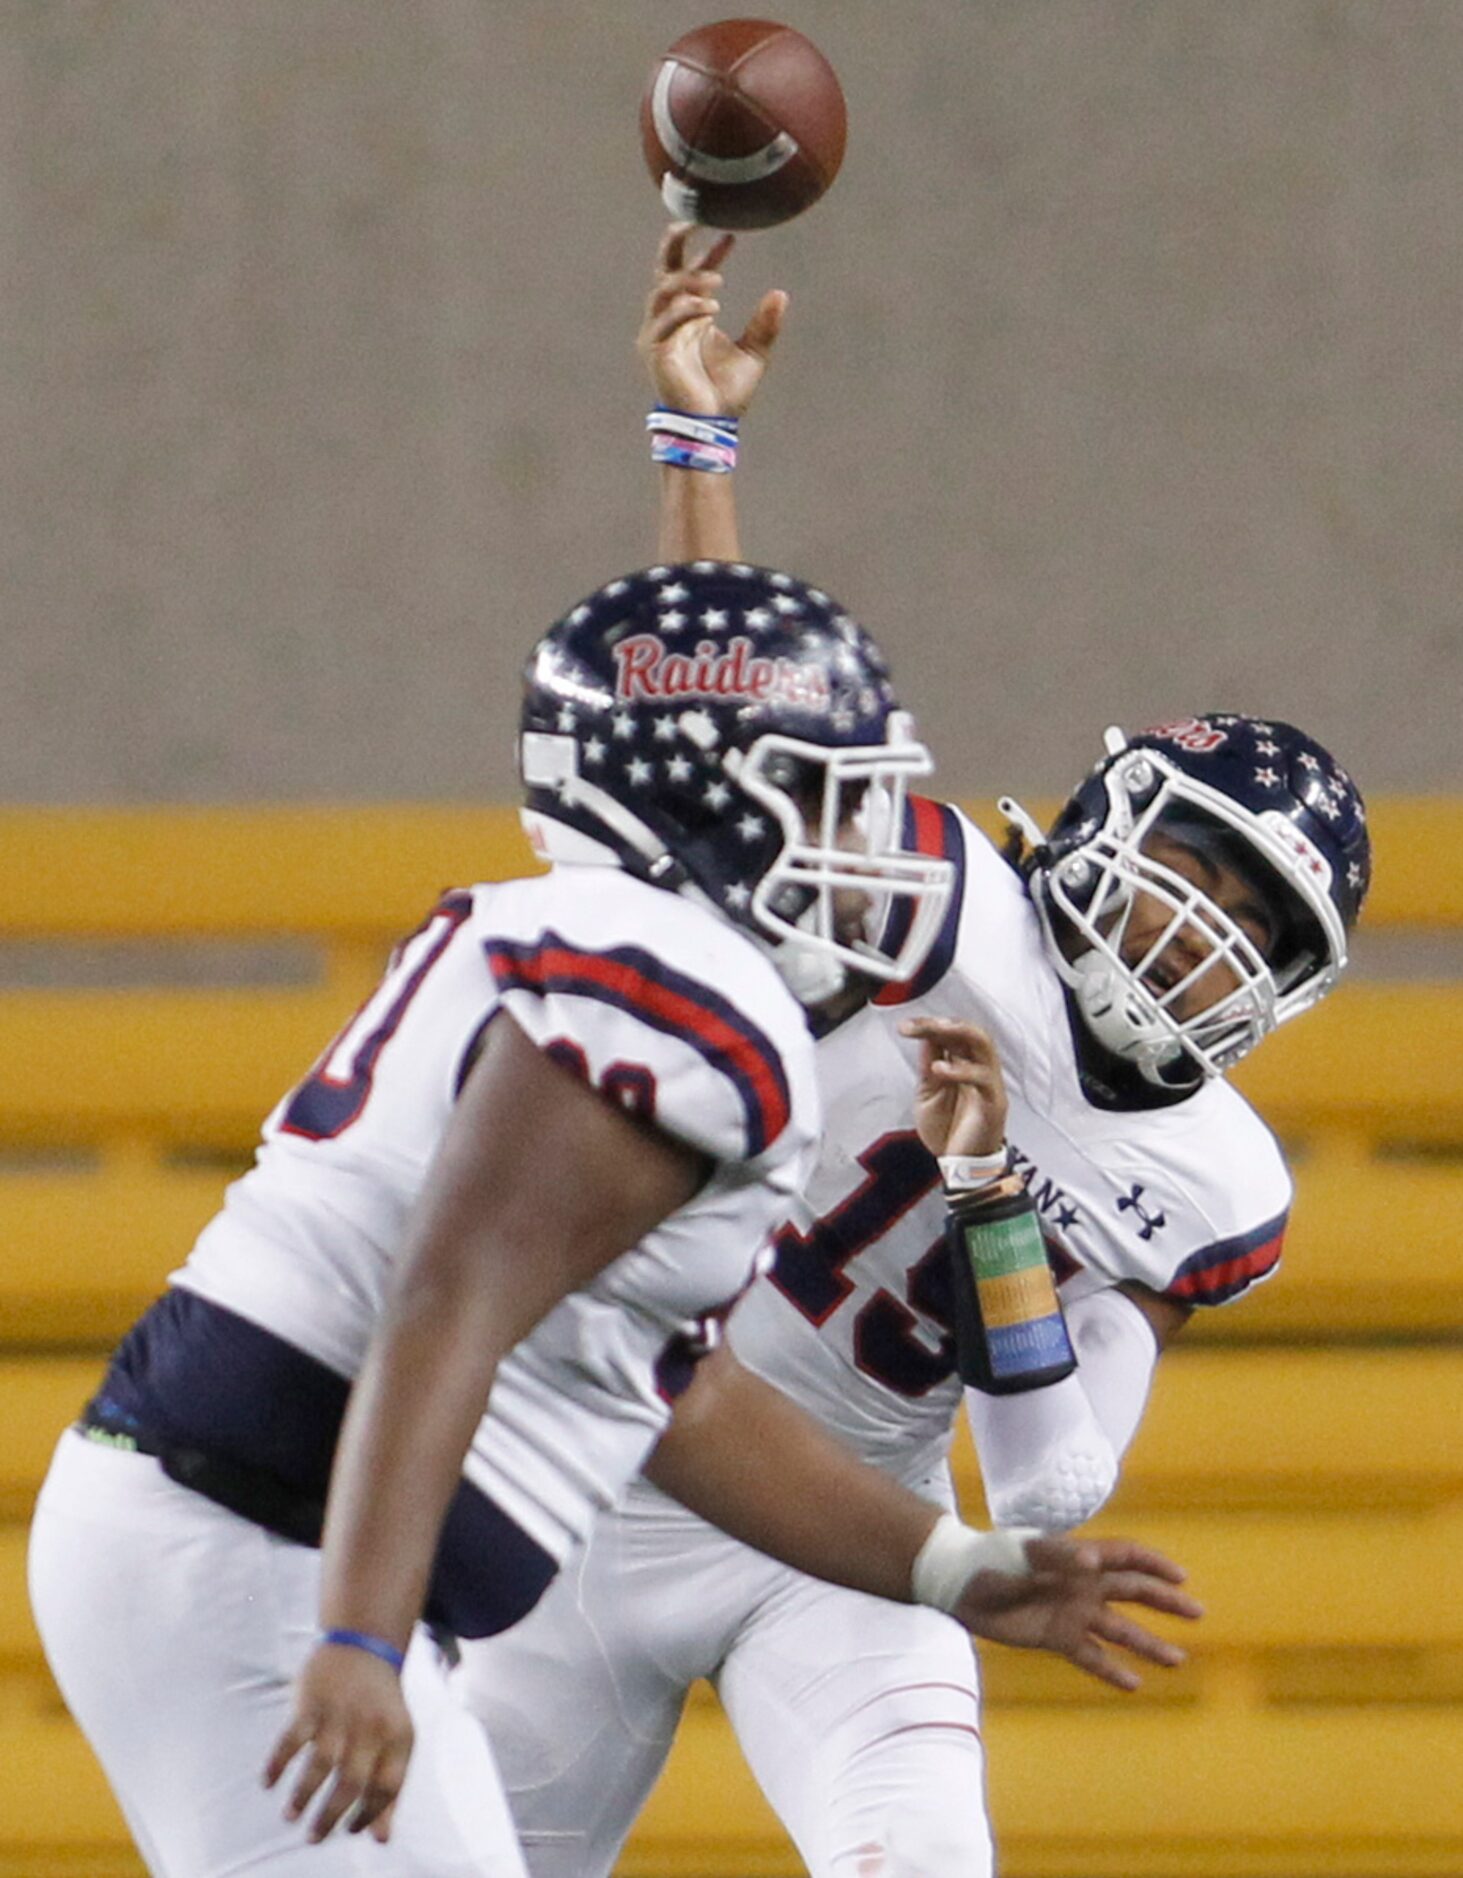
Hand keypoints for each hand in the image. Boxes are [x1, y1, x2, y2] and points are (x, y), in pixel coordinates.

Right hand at [263, 1642, 412, 1843]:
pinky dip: (277, 1763)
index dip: (369, 1815)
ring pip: (320, 1764)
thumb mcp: (396, 1739)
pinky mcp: (311, 1702)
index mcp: (397, 1736)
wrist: (363, 1646)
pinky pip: (291, 1739)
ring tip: (290, 1816)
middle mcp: (371, 1726)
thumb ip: (389, 1787)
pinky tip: (268, 1783)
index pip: (386, 1787)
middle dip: (330, 1816)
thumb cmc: (379, 1706)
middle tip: (314, 1837)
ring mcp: (340, 1713)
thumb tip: (380, 1839)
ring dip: (302, 1795)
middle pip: (351, 1782)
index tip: (350, 1831)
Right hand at [639, 221, 786, 417]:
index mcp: (689, 314)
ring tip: (718, 279)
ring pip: (664, 290)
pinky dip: (687, 308)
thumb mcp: (754, 353)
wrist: (710, 426)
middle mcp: (669, 319)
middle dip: (675, 241)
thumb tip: (780, 293)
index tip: (731, 236)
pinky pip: (665, 319)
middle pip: (663, 268)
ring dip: (689, 279)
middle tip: (697, 223)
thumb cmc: (726, 393)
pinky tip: (711, 306)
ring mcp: (658, 333)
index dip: (707, 250)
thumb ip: (765, 325)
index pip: (689, 271)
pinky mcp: (654, 351)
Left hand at [899, 1016, 1007, 1157]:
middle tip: (918, 1024)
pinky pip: (983, 1077)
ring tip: (934, 1029)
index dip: (929, 1025)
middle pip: (969, 1032)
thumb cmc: (947, 1131)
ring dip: (958, 1032)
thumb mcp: (927, 1095)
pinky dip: (961, 1070)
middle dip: (943, 1023)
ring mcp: (989, 1083)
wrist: (961, 1166)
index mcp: (963, 1065)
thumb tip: (925, 1037)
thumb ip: (928, 1068)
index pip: (952, 1034)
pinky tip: (939, 1068)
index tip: (906, 1026)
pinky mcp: (994, 1101)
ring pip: (983, 1044)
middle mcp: (979, 1068)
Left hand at [954, 1534, 1202, 1691]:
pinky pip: (1090, 1656)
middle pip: (1132, 1591)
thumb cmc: (990, 1558)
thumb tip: (1095, 1561)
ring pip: (1118, 1629)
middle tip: (1197, 1613)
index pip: (1124, 1556)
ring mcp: (1070, 1612)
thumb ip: (1059, 1557)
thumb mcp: (1024, 1553)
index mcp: (1076, 1557)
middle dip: (1164, 1601)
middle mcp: (1081, 1585)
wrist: (958, 1584)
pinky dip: (1111, 1669)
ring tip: (1177, 1660)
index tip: (1181, 1577)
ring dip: (1147, 1643)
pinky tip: (1134, 1684)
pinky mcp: (1056, 1637)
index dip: (1153, 1563)